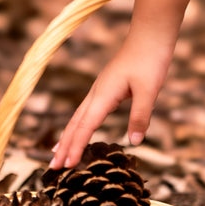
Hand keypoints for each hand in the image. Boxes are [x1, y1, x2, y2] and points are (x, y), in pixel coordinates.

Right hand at [51, 28, 175, 168]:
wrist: (149, 37)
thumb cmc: (150, 61)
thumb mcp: (149, 91)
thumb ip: (140, 116)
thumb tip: (134, 142)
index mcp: (103, 95)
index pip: (85, 127)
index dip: (76, 147)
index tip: (68, 166)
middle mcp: (96, 94)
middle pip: (74, 125)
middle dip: (64, 147)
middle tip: (54, 168)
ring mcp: (99, 91)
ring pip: (77, 118)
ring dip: (67, 138)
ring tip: (57, 155)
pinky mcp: (105, 90)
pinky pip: (86, 113)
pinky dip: (78, 127)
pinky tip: (77, 133)